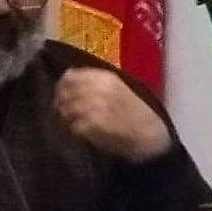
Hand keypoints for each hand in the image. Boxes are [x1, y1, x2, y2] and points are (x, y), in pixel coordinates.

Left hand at [54, 62, 173, 162]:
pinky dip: (74, 130)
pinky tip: (83, 132)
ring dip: (66, 118)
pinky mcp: (94, 125)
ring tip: (74, 123)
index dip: (63, 86)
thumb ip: (95, 83)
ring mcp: (96, 107)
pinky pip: (73, 126)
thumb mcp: (118, 89)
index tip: (63, 94)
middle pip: (64, 93)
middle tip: (65, 112)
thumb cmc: (134, 112)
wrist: (150, 134)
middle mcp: (99, 89)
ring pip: (66, 110)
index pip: (70, 76)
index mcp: (106, 77)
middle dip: (61, 103)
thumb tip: (67, 78)